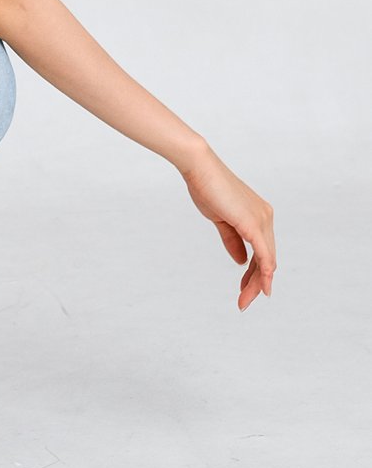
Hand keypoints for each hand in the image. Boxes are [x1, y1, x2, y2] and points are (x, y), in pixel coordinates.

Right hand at [179, 147, 276, 310]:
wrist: (199, 167)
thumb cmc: (206, 186)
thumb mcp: (221, 219)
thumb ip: (233, 240)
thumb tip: (242, 261)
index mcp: (259, 215)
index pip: (263, 251)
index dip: (256, 273)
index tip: (244, 289)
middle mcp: (265, 217)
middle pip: (268, 259)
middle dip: (257, 283)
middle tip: (243, 301)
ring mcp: (262, 219)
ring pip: (268, 260)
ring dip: (258, 283)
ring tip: (245, 300)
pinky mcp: (253, 223)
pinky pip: (265, 255)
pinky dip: (265, 273)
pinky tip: (262, 287)